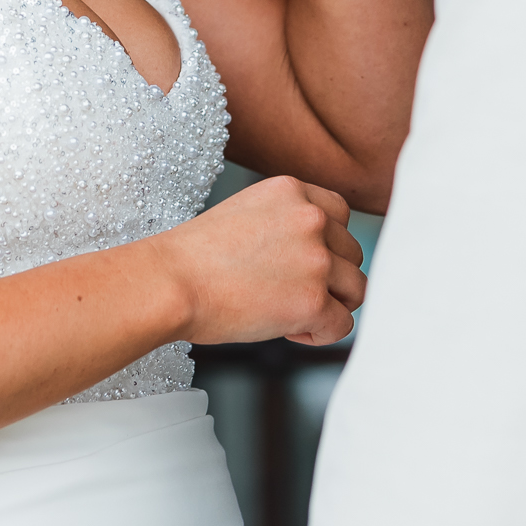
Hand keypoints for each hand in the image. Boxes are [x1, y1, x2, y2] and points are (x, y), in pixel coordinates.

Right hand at [154, 174, 365, 345]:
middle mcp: (311, 218)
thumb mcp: (246, 212)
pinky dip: (319, 335)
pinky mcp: (313, 300)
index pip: (340, 215)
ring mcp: (316, 258)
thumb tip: (319, 255)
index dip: (324, 245)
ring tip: (290, 313)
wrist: (170, 283)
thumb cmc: (195, 257)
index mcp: (292, 190)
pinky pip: (342, 326)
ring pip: (356, 289)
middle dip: (328, 277)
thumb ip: (287, 222)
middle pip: (351, 253)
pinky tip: (287, 330)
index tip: (296, 264)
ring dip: (329, 305)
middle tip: (288, 292)